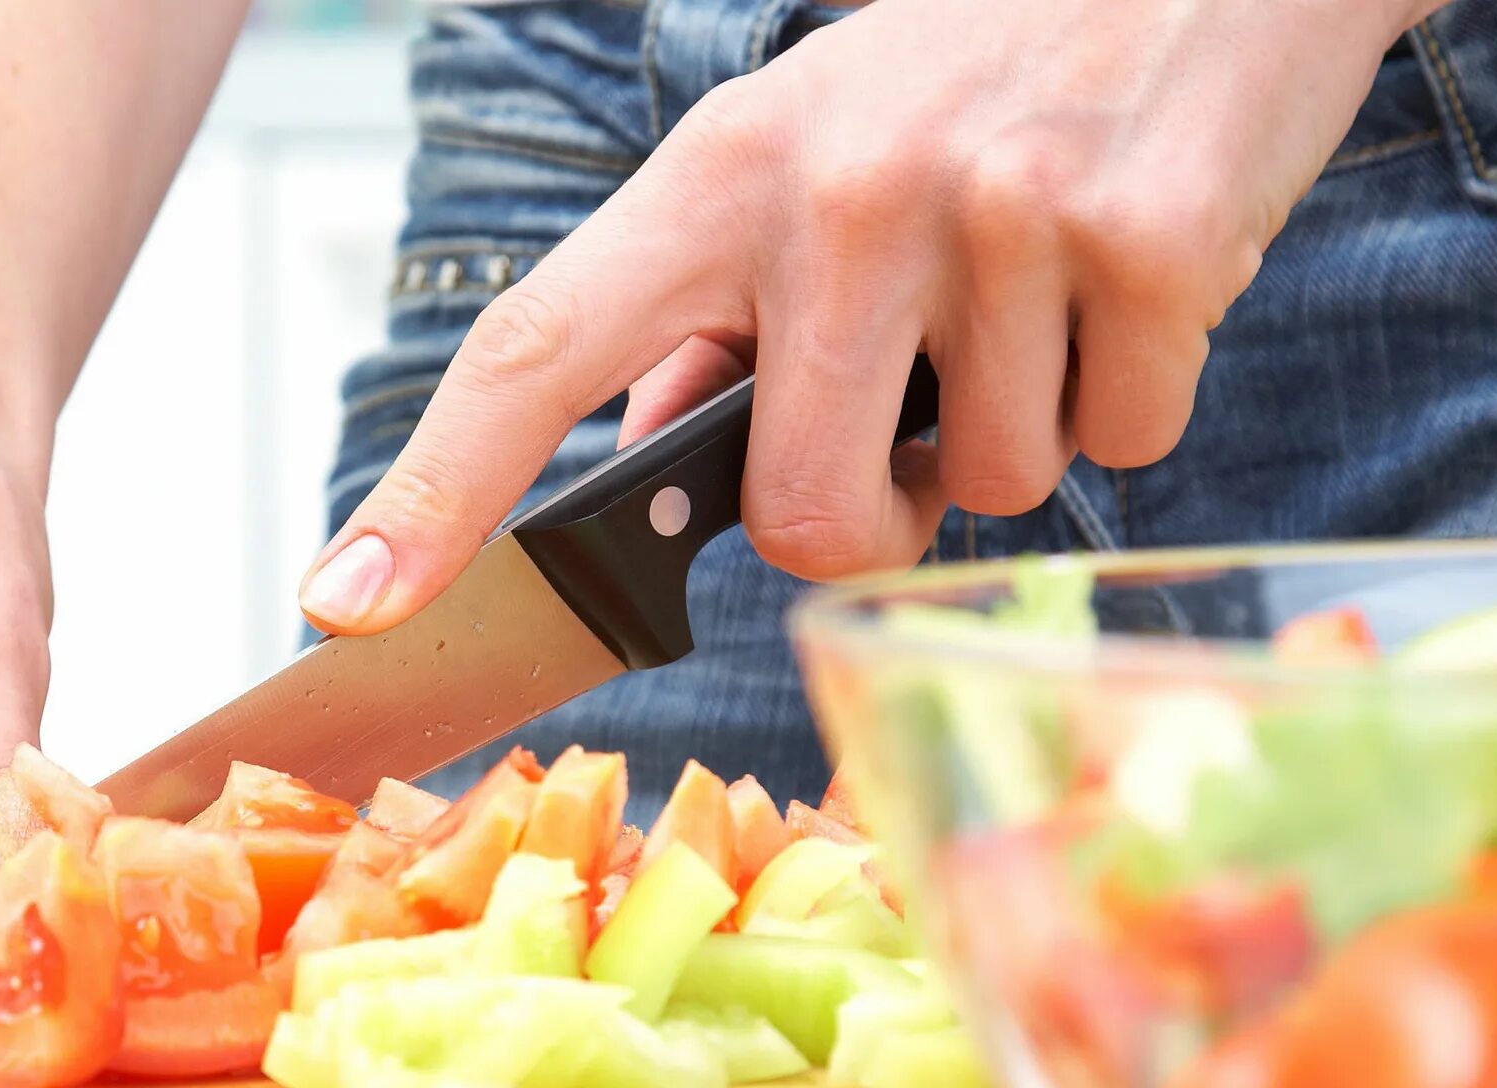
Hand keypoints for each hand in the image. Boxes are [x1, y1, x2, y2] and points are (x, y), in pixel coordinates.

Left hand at [300, 0, 1431, 630]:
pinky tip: (1131, 278)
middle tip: (916, 427)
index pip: (536, 348)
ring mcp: (994, 212)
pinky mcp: (1148, 240)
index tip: (349, 604)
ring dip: (1019, 433)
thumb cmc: (973, 74)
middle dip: (866, 519)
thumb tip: (647, 449)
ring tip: (1039, 296)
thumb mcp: (802, 148)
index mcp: (718, 174)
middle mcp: (838, 192)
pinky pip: (1123, 440)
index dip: (433, 492)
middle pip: (798, 513)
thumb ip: (713, 307)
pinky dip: (1132, 394)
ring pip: (986, 489)